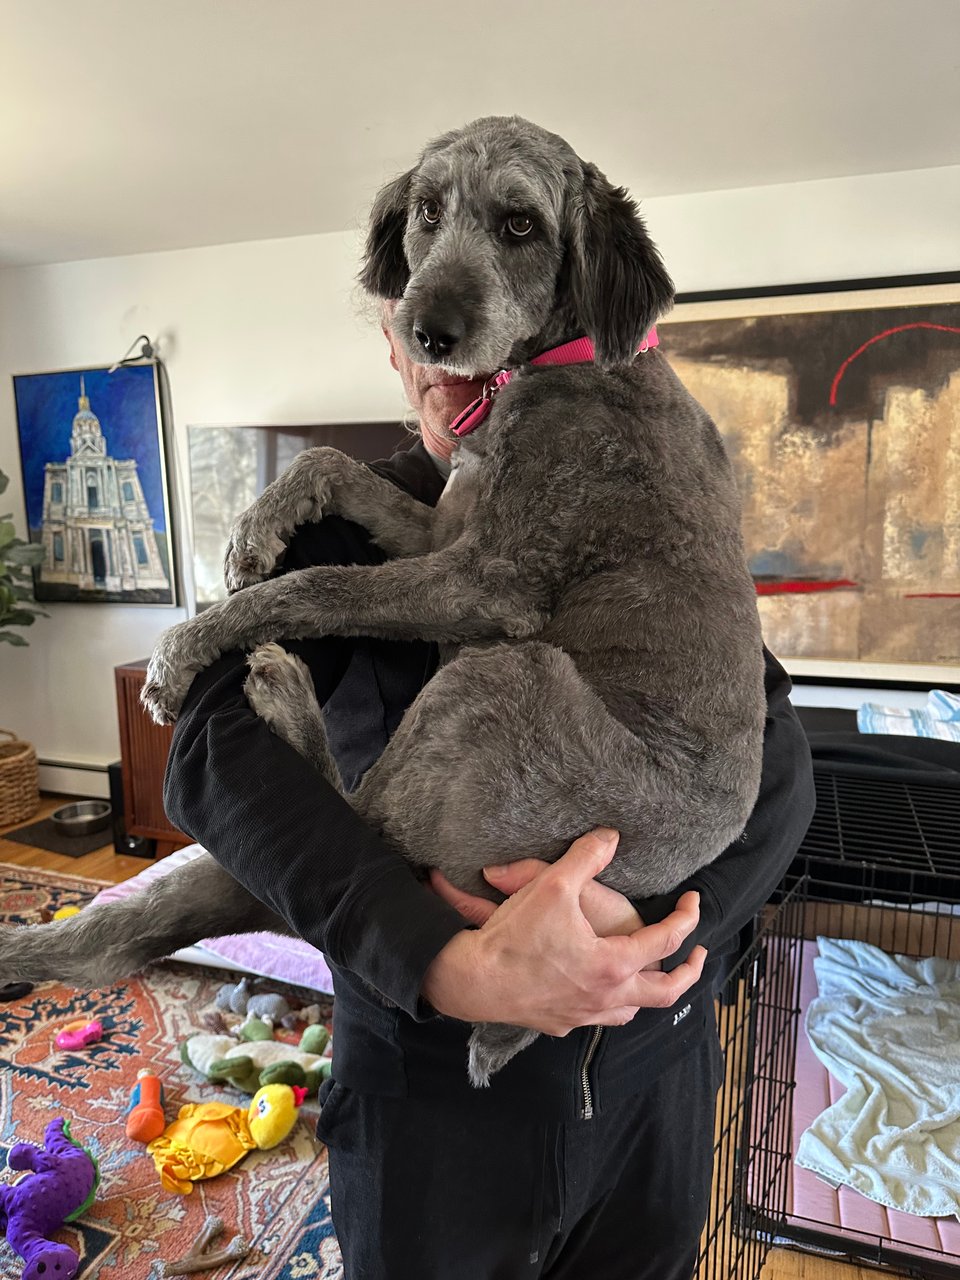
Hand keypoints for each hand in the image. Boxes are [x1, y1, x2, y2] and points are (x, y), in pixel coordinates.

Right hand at [421, 829, 705, 1034]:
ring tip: (651, 974)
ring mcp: (584, 1014)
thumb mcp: (552, 884)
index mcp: (613, 963)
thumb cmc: (515, 936)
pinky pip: (597, 1018)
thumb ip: (586, 857)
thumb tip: (611, 837)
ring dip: (647, 992)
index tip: (694, 902)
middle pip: (665, 993)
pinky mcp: (560, 1023)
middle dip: (688, 973)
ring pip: (631, 1011)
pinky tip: (598, 989)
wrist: (473, 980)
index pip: (666, 941)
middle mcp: (606, 996)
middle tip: (698, 955)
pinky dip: (610, 1003)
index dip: (687, 918)